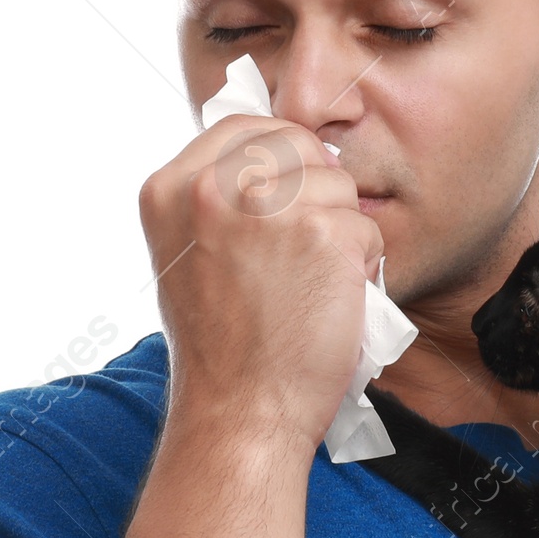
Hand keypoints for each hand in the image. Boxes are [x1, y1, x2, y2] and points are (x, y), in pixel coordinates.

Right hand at [140, 110, 383, 451]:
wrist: (241, 412)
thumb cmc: (223, 348)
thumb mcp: (189, 255)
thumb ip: (218, 200)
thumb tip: (276, 155)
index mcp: (170, 189)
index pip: (246, 125)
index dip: (282, 152)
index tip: (291, 191)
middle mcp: (212, 188)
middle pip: (300, 145)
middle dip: (319, 189)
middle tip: (306, 249)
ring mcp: (269, 207)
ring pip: (340, 187)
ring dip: (343, 234)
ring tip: (312, 285)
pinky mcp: (322, 234)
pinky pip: (368, 230)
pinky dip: (363, 268)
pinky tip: (332, 303)